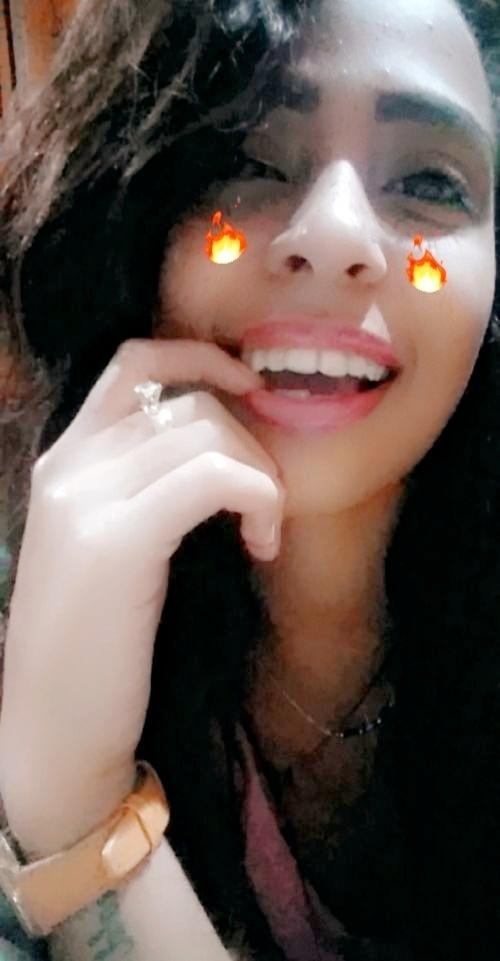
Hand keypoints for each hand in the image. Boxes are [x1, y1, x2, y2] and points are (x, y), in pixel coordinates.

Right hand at [0, 338, 284, 851]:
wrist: (52, 734)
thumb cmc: (92, 648)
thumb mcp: (108, 548)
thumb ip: (141, 487)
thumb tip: (217, 447)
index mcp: (63, 462)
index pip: (134, 362)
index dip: (202, 358)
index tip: (251, 387)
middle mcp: (67, 466)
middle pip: (187, 398)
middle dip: (249, 438)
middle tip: (264, 501)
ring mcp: (84, 499)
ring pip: (207, 430)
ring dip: (259, 473)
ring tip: (262, 531)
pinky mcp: (116, 542)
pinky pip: (214, 476)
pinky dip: (258, 497)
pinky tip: (261, 543)